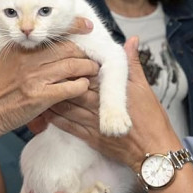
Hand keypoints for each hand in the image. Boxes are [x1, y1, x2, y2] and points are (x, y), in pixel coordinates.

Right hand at [0, 19, 99, 135]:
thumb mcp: (5, 62)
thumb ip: (24, 54)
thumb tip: (46, 48)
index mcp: (20, 49)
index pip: (53, 34)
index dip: (74, 28)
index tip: (88, 26)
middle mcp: (28, 60)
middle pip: (68, 49)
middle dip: (85, 54)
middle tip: (92, 60)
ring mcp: (35, 78)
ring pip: (73, 66)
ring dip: (88, 70)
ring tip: (92, 73)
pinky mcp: (40, 97)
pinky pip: (70, 88)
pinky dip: (81, 87)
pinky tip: (82, 88)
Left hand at [47, 37, 178, 168]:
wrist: (153, 151)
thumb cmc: (151, 119)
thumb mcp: (144, 88)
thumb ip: (132, 64)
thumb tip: (131, 41)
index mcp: (110, 91)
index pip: (87, 74)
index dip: (73, 65)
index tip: (62, 57)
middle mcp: (98, 106)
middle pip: (72, 89)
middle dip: (58, 80)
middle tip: (43, 70)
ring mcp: (93, 123)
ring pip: (66, 107)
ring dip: (52, 98)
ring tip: (39, 88)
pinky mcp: (90, 138)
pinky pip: (68, 127)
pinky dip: (55, 119)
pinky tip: (46, 112)